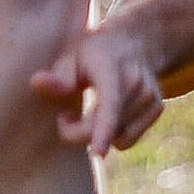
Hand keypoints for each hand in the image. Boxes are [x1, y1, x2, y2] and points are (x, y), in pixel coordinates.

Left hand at [33, 23, 167, 155]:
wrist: (137, 41)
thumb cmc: (94, 51)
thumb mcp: (71, 55)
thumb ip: (57, 75)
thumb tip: (37, 83)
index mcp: (113, 68)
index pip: (110, 103)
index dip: (103, 129)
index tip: (98, 153)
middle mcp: (136, 83)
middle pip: (106, 128)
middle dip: (79, 132)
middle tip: (65, 117)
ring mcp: (150, 97)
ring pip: (118, 138)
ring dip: (98, 133)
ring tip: (91, 109)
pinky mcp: (157, 109)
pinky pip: (129, 139)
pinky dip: (115, 134)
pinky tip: (110, 114)